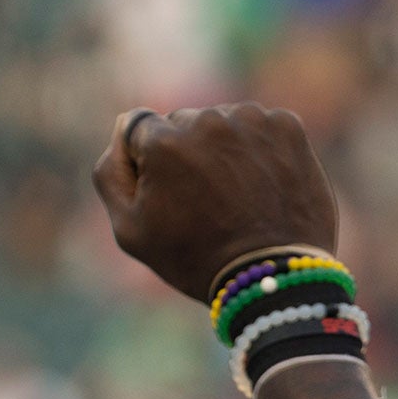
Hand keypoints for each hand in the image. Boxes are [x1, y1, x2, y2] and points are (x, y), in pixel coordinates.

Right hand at [92, 103, 338, 302]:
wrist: (274, 279)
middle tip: (207, 203)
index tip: (171, 196)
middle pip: (183, 123)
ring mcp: (251, 120)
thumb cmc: (195, 260)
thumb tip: (122, 129)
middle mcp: (206, 120)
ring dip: (224, 150)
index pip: (139, 130)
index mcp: (163, 142)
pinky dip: (260, 150)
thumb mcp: (131, 231)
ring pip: (222, 123)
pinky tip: (264, 186)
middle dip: (188, 153)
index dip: (150, 165)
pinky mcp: (286, 126)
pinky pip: (260, 128)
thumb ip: (110, 173)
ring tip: (238, 197)